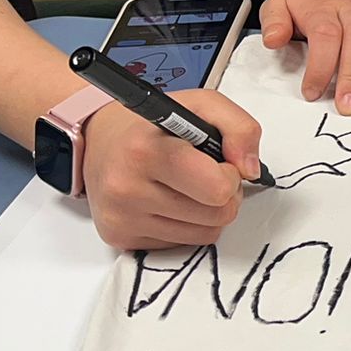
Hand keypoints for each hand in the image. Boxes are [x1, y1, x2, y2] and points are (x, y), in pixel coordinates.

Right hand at [82, 89, 261, 250]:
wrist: (99, 141)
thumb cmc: (154, 125)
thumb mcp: (201, 105)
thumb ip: (239, 127)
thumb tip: (250, 170)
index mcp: (146, 151)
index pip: (217, 188)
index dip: (229, 175)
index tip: (219, 162)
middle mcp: (127, 188)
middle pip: (218, 215)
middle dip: (224, 195)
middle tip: (205, 175)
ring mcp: (121, 218)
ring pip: (206, 234)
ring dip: (207, 212)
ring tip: (186, 187)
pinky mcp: (120, 239)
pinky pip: (182, 245)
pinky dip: (186, 226)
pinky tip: (168, 202)